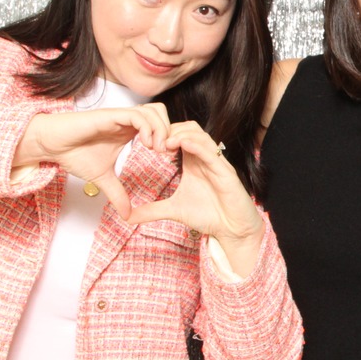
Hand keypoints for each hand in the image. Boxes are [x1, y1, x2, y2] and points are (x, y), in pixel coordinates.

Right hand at [15, 104, 170, 218]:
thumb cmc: (75, 154)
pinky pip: (137, 114)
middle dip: (169, 132)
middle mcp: (127, 121)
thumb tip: (127, 216)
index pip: (159, 125)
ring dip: (160, 129)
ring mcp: (119, 117)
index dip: (168, 139)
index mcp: (128, 131)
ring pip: (153, 111)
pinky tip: (145, 144)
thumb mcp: (102, 179)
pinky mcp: (110, 115)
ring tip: (156, 150)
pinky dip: (147, 127)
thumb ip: (118, 194)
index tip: (168, 158)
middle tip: (166, 153)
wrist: (53, 146)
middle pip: (161, 113)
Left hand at [128, 122, 264, 277]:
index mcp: (193, 162)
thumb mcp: (173, 210)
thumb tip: (127, 217)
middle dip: (170, 130)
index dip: (162, 134)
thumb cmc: (209, 216)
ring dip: (181, 135)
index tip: (145, 142)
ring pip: (200, 135)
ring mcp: (216, 163)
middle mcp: (205, 158)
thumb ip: (151, 210)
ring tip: (164, 142)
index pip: (178, 135)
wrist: (233, 231)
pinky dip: (196, 146)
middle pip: (189, 128)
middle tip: (153, 140)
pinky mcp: (226, 172)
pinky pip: (211, 153)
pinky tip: (182, 145)